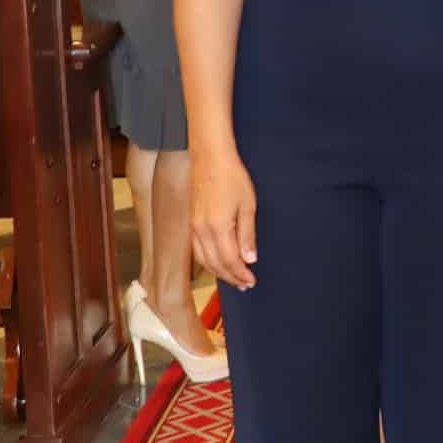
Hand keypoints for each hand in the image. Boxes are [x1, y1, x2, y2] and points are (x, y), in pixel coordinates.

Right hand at [191, 147, 259, 290]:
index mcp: (217, 228)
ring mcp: (194, 227)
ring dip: (219, 272)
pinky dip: (208, 261)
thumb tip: (249, 259)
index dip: (241, 274)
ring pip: (204, 260)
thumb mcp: (247, 206)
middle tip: (245, 284)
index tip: (252, 281)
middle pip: (216, 264)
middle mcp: (201, 231)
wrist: (210, 157)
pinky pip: (197, 250)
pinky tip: (217, 262)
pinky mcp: (191, 222)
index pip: (230, 261)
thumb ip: (247, 235)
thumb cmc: (232, 177)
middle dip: (231, 277)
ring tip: (233, 278)